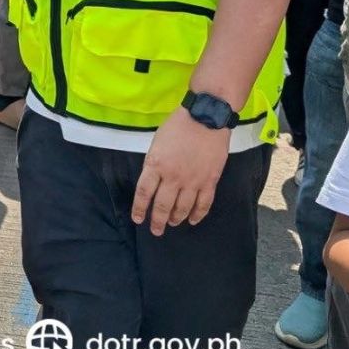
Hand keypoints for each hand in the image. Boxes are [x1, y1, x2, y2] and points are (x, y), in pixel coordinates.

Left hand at [132, 107, 230, 235]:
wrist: (206, 118)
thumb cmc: (178, 126)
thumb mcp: (157, 142)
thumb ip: (154, 163)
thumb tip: (153, 181)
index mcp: (156, 165)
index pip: (144, 193)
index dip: (140, 209)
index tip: (138, 219)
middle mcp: (173, 177)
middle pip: (162, 206)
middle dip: (157, 221)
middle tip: (156, 230)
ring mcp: (192, 181)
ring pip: (182, 208)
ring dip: (176, 219)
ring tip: (172, 224)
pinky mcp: (210, 181)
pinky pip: (203, 204)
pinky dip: (197, 215)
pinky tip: (192, 220)